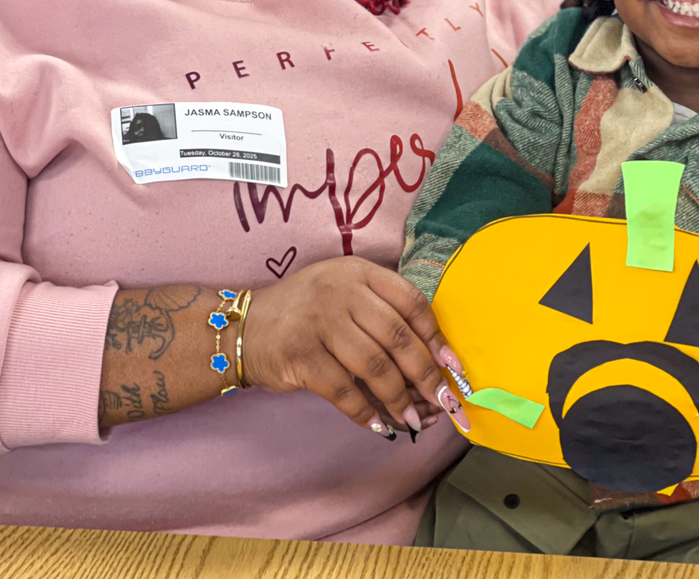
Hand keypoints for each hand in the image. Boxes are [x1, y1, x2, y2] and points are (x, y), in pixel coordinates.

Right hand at [243, 257, 461, 434]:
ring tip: (413, 419)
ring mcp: (319, 322)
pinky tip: (379, 425)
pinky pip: (345, 391)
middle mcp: (341, 291)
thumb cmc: (307, 313)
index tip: (452, 365)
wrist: (246, 327)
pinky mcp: (301, 355)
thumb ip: (382, 313)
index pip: (410, 301)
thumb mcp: (344, 293)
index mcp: (358, 272)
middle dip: (426, 376)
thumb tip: (433, 360)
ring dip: (399, 399)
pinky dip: (366, 413)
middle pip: (398, 337)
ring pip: (375, 367)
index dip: (436, 336)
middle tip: (444, 402)